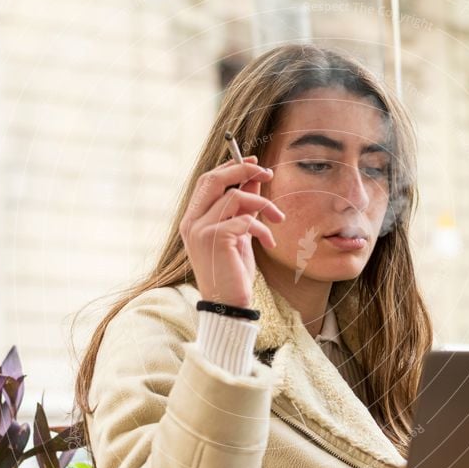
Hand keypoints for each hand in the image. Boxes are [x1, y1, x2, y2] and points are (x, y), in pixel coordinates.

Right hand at [180, 155, 284, 308]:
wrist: (228, 304)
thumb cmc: (233, 272)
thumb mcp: (239, 234)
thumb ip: (243, 208)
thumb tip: (254, 179)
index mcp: (193, 219)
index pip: (207, 181)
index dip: (231, 167)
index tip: (255, 163)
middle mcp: (191, 222)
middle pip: (214, 180)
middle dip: (243, 171)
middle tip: (267, 173)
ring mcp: (200, 230)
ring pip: (234, 197)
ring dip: (263, 205)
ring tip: (277, 220)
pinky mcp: (214, 239)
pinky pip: (244, 220)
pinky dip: (262, 228)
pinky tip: (269, 242)